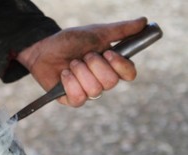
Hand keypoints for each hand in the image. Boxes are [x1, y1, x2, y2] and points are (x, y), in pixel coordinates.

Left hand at [17, 17, 147, 106]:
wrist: (44, 48)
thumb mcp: (95, 33)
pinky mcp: (71, 100)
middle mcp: (101, 81)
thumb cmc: (70, 41)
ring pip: (95, 90)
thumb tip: (144, 21)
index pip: (129, 74)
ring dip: (80, 72)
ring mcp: (87, 92)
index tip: (107, 53)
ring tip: (72, 63)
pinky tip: (64, 75)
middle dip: (94, 65)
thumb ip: (120, 30)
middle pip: (111, 82)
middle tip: (84, 56)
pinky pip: (78, 98)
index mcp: (111, 66)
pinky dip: (70, 83)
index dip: (120, 65)